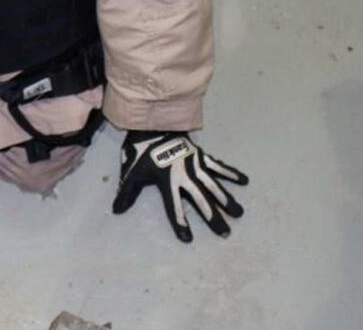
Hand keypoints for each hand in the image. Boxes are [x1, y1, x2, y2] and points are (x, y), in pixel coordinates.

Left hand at [112, 131, 247, 242]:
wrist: (151, 123)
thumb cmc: (141, 150)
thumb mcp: (131, 172)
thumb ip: (126, 192)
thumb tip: (117, 211)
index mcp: (167, 181)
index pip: (173, 206)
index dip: (180, 222)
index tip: (188, 239)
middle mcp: (185, 174)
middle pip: (201, 199)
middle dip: (213, 217)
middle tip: (225, 233)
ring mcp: (195, 164)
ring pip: (214, 185)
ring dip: (226, 199)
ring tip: (239, 213)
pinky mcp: (201, 155)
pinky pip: (218, 166)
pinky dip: (231, 173)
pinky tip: (245, 180)